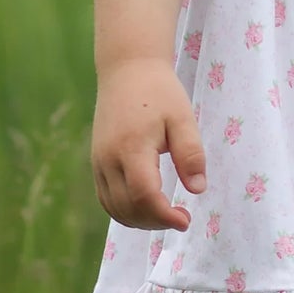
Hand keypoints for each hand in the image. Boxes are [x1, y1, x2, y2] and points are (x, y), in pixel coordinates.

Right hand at [91, 60, 206, 231]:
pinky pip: (106, 198)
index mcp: (132, 147)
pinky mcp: (96, 163)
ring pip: (114, 208)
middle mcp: (108, 159)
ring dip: (140, 221)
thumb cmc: (159, 92)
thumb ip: (190, 153)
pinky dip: (125, 211)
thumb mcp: (183, 118)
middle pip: (128, 208)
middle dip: (156, 222)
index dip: (165, 215)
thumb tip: (197, 189)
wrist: (126, 70)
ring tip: (166, 214)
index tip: (186, 219)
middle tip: (181, 217)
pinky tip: (147, 208)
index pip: (144, 195)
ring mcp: (98, 162)